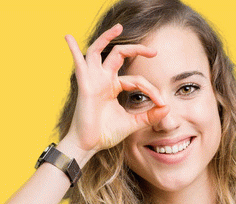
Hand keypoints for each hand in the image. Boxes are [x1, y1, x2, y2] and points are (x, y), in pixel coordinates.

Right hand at [64, 23, 168, 152]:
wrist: (88, 145)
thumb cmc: (105, 134)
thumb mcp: (133, 123)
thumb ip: (149, 116)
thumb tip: (168, 108)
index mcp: (112, 87)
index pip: (136, 80)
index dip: (151, 89)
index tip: (162, 102)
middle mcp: (102, 80)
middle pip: (119, 55)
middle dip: (137, 50)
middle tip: (153, 52)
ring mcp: (93, 80)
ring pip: (98, 51)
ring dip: (107, 37)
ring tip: (118, 27)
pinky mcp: (85, 85)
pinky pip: (79, 63)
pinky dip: (72, 49)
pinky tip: (67, 37)